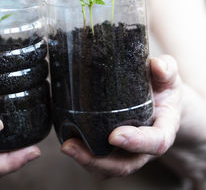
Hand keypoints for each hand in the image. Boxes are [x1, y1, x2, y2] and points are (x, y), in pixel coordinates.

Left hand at [61, 55, 181, 178]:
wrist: (159, 102)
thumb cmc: (162, 89)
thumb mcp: (168, 77)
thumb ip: (166, 70)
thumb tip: (156, 65)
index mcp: (163, 129)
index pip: (156, 142)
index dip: (137, 142)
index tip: (114, 136)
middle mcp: (144, 147)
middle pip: (126, 164)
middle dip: (99, 161)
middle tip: (73, 147)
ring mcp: (127, 152)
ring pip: (108, 168)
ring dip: (85, 161)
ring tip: (66, 146)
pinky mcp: (112, 150)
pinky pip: (98, 160)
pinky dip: (82, 156)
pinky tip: (67, 141)